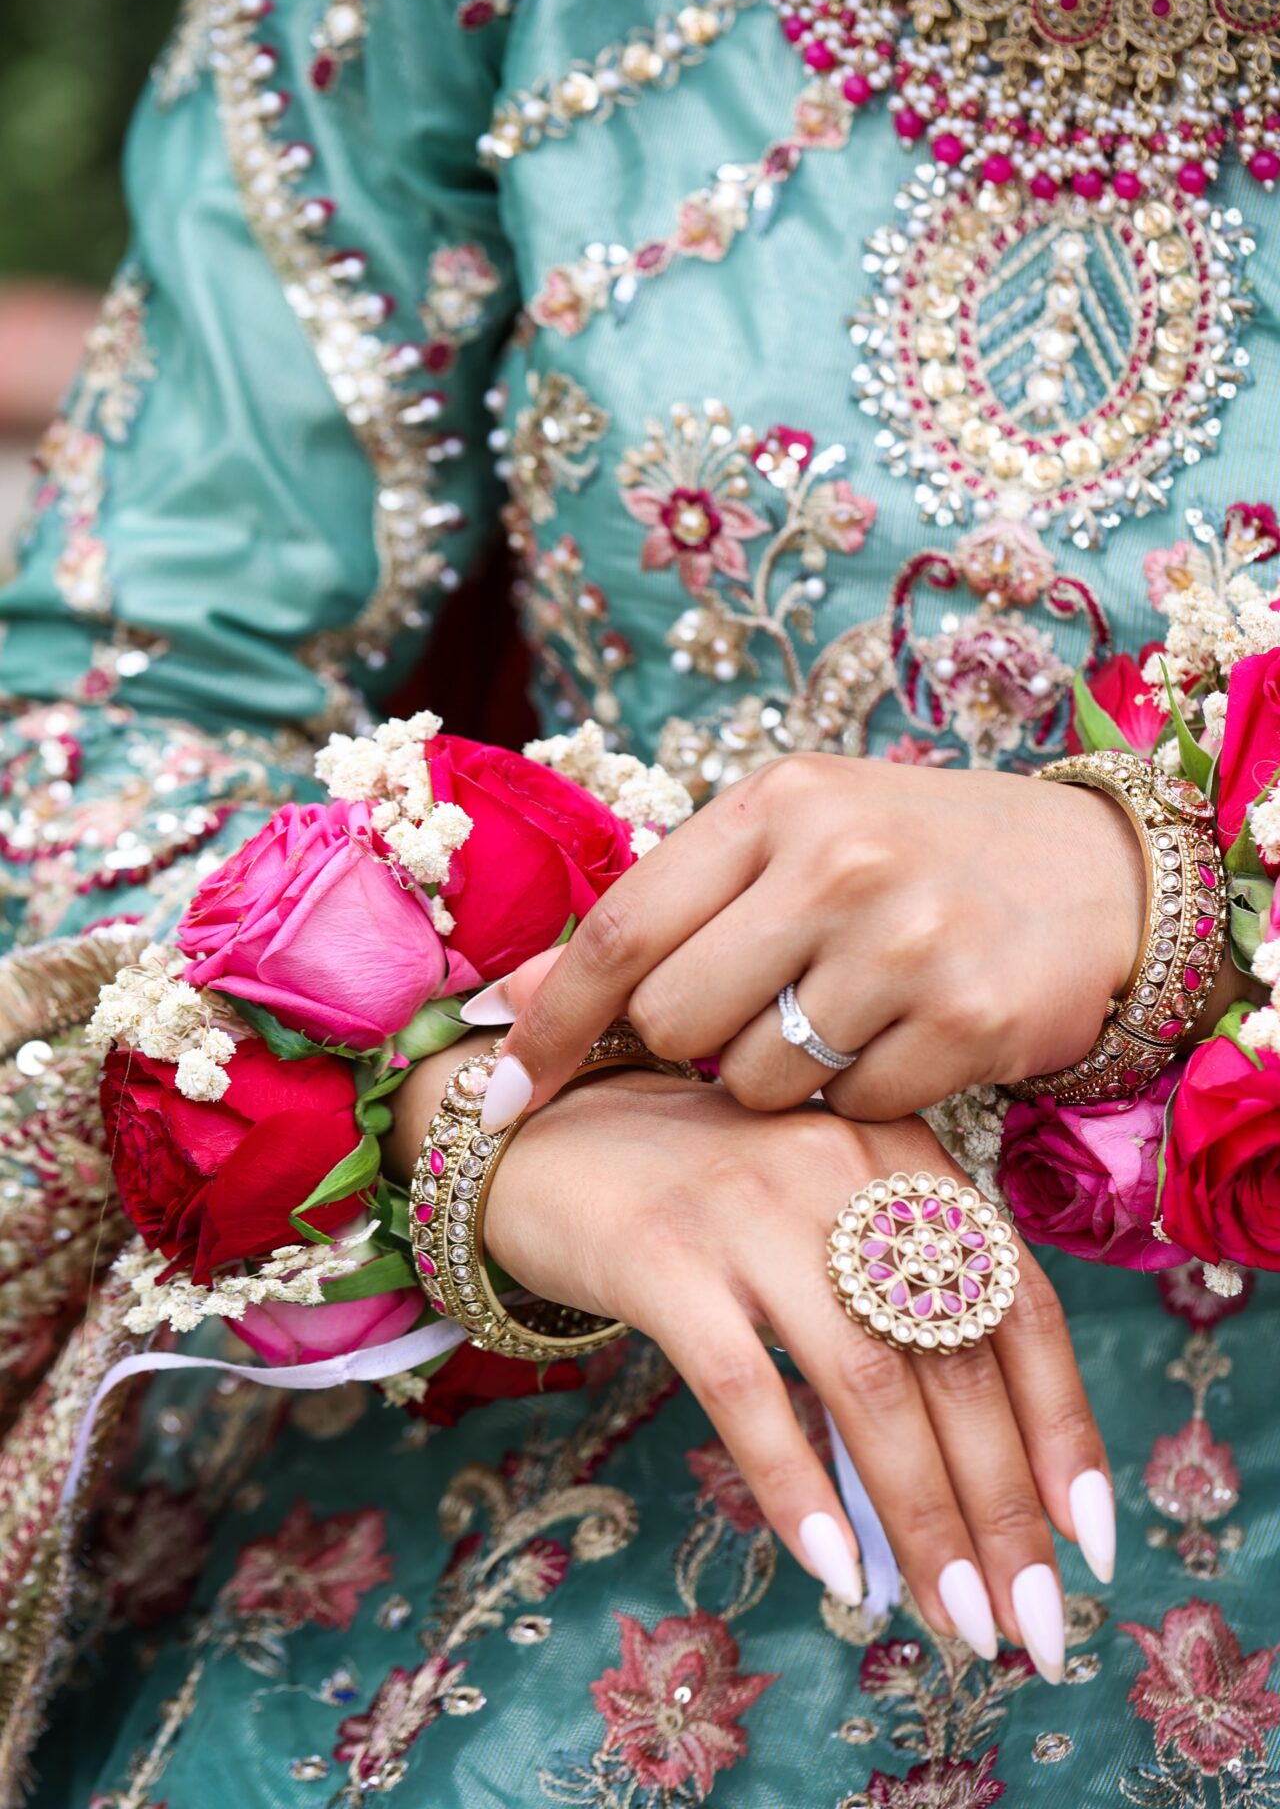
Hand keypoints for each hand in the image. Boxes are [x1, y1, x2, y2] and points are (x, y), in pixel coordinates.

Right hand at [388, 1057, 1113, 1680]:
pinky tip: (837, 1570)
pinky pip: (747, 1393)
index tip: (1086, 1537)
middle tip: (1029, 1622)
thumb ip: (890, 1306)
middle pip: (955, 1360)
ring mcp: (750, 1210)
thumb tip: (965, 1484)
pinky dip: (798, 1490)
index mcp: (900, 1156)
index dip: (1062, 1425)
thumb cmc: (699, 1190)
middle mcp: (842, 1167)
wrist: (546, 1130)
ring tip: (955, 1618)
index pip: (1018, 1301)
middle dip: (1004, 1509)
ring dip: (924, 1518)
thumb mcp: (818, 1214)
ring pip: (867, 1385)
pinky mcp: (663, 1257)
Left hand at [465, 753, 1145, 1126]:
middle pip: (676, 1020)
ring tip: (846, 1012)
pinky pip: (849, 1109)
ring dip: (781, 1074)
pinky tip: (907, 1035)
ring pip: (758, 1082)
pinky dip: (861, 1094)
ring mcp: (909, 943)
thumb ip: (665, 910)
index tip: (500, 1088)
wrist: (1098, 873)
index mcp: (777, 801)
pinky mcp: (972, 1022)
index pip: (621, 928)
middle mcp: (839, 861)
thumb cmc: (915, 856)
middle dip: (692, 1042)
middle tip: (754, 1007)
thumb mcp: (790, 842)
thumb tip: (517, 999)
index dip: (550, 1020)